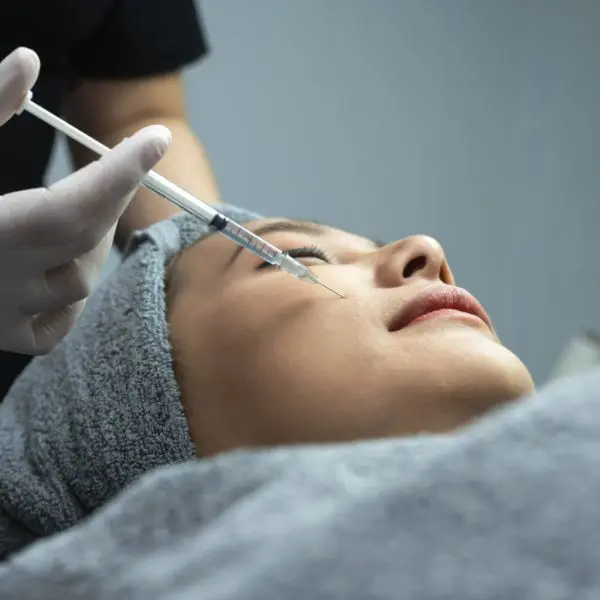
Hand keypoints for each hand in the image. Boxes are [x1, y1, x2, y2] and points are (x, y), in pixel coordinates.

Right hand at [0, 48, 171, 353]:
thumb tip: (28, 62)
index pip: (70, 205)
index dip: (120, 171)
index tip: (156, 137)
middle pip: (84, 239)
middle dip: (112, 196)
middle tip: (116, 167)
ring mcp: (2, 314)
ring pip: (80, 282)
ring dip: (91, 243)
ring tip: (77, 215)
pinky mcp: (6, 338)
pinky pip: (61, 322)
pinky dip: (70, 294)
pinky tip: (54, 268)